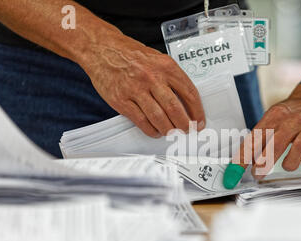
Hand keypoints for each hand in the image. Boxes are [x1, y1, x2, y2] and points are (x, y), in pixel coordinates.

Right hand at [79, 33, 205, 136]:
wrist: (101, 48)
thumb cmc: (131, 55)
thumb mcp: (157, 59)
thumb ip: (172, 78)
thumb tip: (187, 102)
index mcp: (166, 66)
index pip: (189, 93)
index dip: (197, 112)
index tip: (198, 121)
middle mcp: (152, 77)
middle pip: (175, 108)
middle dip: (184, 125)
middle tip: (187, 130)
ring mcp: (135, 89)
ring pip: (159, 118)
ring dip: (169, 130)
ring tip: (171, 132)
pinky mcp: (121, 100)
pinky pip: (141, 121)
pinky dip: (151, 130)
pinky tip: (155, 131)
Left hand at [232, 84, 300, 178]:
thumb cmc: (290, 114)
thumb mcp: (271, 118)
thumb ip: (259, 138)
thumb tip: (244, 161)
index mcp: (275, 115)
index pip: (255, 138)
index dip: (243, 156)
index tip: (234, 171)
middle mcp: (293, 121)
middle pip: (276, 145)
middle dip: (264, 164)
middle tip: (257, 174)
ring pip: (297, 152)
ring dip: (288, 164)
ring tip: (285, 164)